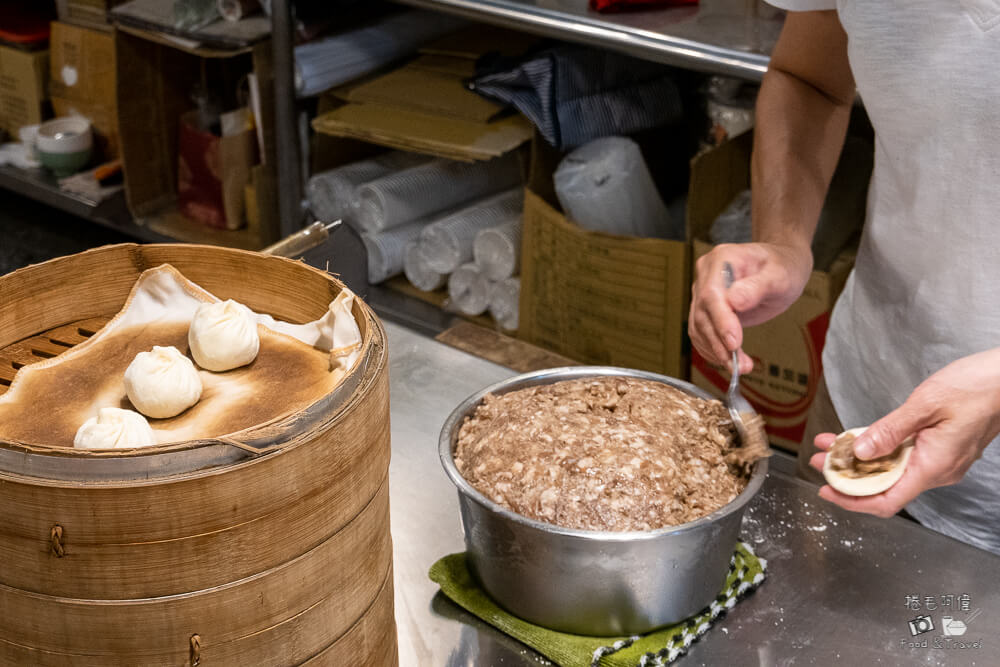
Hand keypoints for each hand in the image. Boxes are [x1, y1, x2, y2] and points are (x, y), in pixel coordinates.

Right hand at [688, 242, 812, 373]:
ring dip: (716, 351)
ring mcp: (703, 291)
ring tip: (740, 367)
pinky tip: (729, 360)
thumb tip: (735, 302)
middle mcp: (707, 275)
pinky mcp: (707, 308)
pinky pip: (701, 332)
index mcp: (722, 259)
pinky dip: (712, 349)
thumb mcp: (779, 275)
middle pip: (702, 314)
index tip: (734, 343)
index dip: (720, 321)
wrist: (782, 264)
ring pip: (699, 327)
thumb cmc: (783, 265)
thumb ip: (757, 287)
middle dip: (720, 343)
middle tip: (741, 365)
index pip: (712, 294)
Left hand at [809, 348, 999, 516]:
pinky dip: (879, 449)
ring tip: (830, 446)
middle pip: (885, 486)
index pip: (886, 500)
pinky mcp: (940, 448)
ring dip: (860, 460)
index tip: (827, 490)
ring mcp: (940, 460)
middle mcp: (937, 470)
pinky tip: (858, 437)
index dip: (852, 500)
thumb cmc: (976, 388)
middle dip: (848, 475)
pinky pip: (903, 456)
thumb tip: (861, 452)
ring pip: (892, 469)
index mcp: (934, 467)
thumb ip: (890, 431)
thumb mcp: (925, 405)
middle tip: (819, 461)